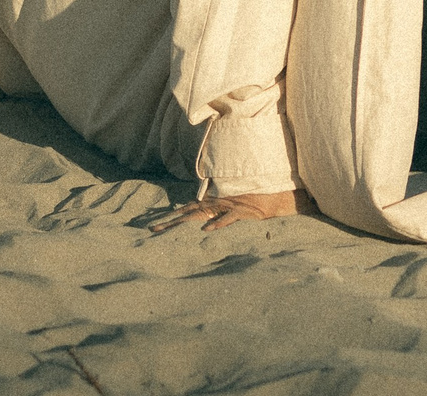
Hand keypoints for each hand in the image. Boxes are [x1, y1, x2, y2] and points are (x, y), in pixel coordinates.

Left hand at [150, 189, 307, 232]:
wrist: (274, 197)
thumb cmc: (254, 201)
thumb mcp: (233, 207)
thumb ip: (219, 212)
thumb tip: (205, 224)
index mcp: (214, 202)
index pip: (189, 208)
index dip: (172, 216)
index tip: (155, 226)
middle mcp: (218, 203)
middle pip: (189, 212)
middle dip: (170, 221)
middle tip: (152, 229)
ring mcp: (228, 206)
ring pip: (203, 213)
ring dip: (185, 220)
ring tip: (169, 228)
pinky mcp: (241, 211)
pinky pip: (227, 218)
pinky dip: (217, 223)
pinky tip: (205, 229)